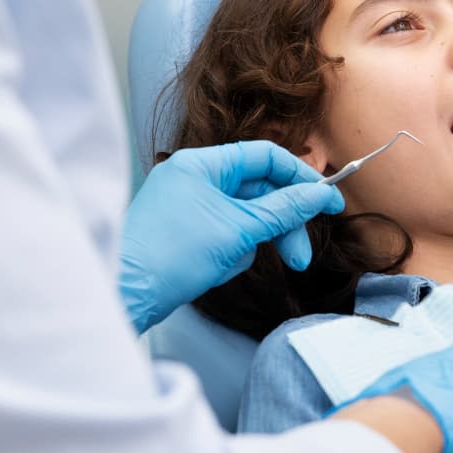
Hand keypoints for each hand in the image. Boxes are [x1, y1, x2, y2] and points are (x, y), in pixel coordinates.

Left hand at [118, 141, 344, 333]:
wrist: (124, 295)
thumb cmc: (172, 255)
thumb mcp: (239, 230)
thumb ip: (284, 210)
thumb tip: (320, 194)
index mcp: (202, 163)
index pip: (265, 157)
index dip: (301, 178)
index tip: (329, 204)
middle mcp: (194, 177)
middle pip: (258, 190)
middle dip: (281, 224)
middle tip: (300, 258)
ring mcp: (187, 205)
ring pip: (244, 217)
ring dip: (250, 242)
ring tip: (231, 265)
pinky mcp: (184, 232)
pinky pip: (225, 234)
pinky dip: (229, 253)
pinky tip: (214, 271)